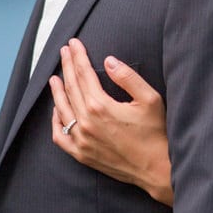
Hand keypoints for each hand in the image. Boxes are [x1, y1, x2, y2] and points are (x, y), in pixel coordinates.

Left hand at [50, 38, 173, 205]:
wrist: (157, 169)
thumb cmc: (157, 133)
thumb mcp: (150, 99)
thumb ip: (128, 77)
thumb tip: (109, 60)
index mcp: (101, 106)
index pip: (83, 74)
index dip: (78, 56)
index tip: (73, 43)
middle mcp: (86, 123)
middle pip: (71, 88)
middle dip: (67, 67)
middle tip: (63, 51)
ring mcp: (82, 141)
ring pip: (61, 110)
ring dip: (57, 91)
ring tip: (55, 78)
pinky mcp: (82, 155)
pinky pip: (60, 136)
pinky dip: (55, 121)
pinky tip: (57, 111)